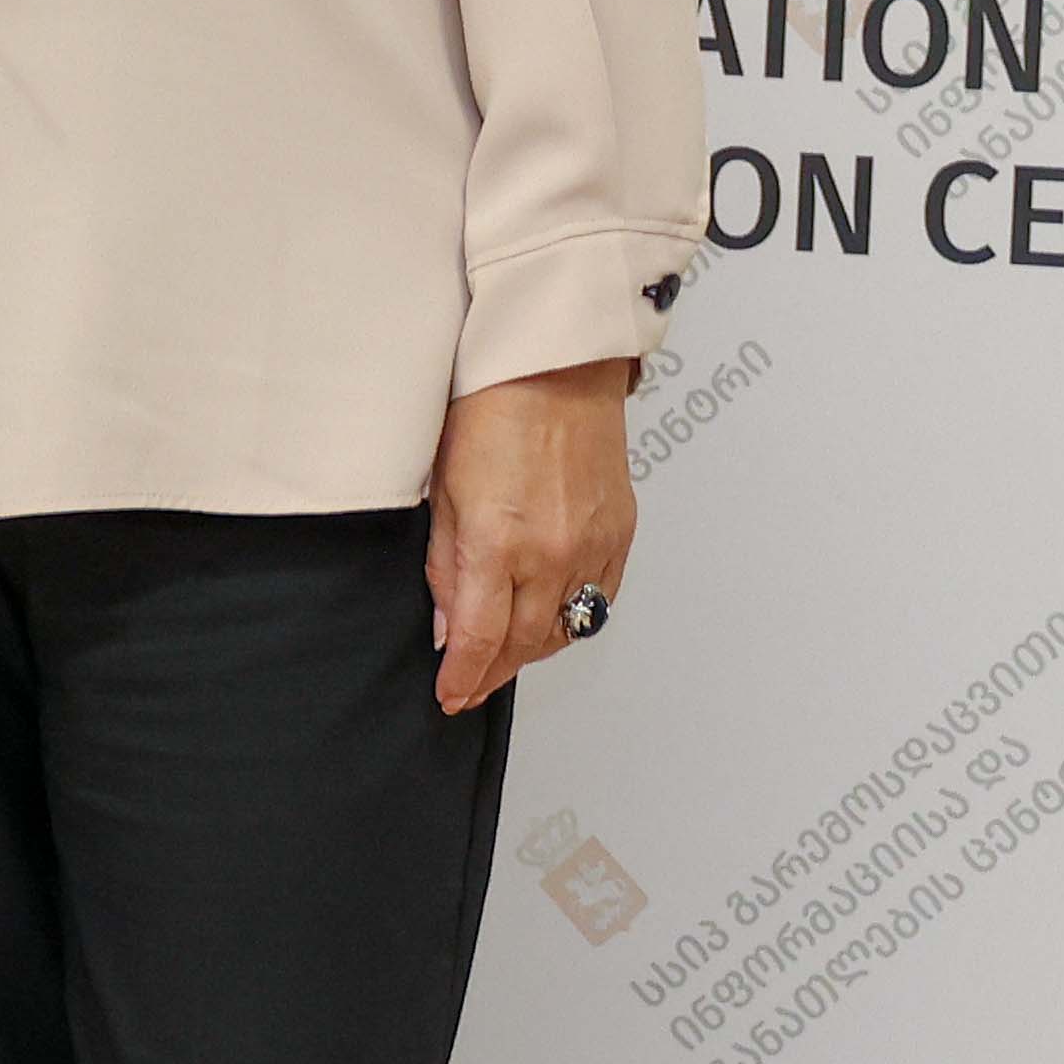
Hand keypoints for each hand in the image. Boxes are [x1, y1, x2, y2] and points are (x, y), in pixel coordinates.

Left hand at [426, 357, 639, 715]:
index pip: (481, 639)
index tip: (450, 696)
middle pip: (524, 643)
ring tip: (503, 656)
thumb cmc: (489, 411)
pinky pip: (600, 597)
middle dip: (493, 671)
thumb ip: (446, 568)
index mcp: (499, 544)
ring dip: (532, 650)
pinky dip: (573, 617)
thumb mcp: (443, 492)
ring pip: (566, 628)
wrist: (554, 368)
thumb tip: (448, 628)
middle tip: (470, 685)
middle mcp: (553, 554)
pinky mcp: (620, 532)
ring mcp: (593, 545)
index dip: (464, 677)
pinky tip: (550, 619)